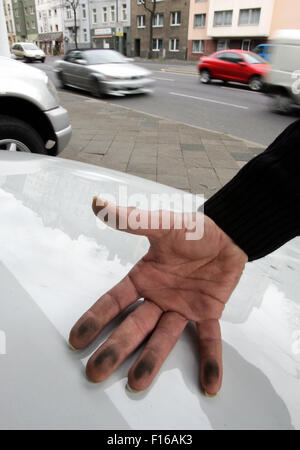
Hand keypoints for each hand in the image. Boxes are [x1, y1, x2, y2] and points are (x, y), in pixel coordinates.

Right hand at [69, 198, 247, 395]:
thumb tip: (98, 203)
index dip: (95, 320)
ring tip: (137, 384)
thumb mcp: (161, 225)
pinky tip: (209, 384)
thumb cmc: (193, 229)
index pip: (114, 303)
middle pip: (133, 326)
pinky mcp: (207, 313)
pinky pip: (207, 340)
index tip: (77, 340)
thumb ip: (132, 220)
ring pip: (164, 338)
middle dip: (115, 348)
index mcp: (144, 279)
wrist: (228, 233)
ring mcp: (181, 308)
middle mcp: (158, 297)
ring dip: (152, 361)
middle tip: (96, 371)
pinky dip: (209, 361)